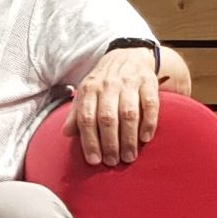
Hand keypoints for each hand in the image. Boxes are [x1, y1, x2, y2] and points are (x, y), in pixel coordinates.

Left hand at [72, 47, 160, 165]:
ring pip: (128, 114)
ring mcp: (129, 83)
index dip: (89, 141)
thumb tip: (66, 133)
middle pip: (107, 118)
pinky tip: (145, 138)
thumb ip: (77, 113)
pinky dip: (148, 123)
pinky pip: (150, 105)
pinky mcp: (149, 83)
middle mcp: (108, 86)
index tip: (94, 160)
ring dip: (128, 138)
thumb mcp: (86, 93)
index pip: (86, 117)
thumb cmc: (105, 82)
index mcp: (90, 89)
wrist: (129, 56)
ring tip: (128, 157)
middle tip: (113, 162)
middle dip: (109, 143)